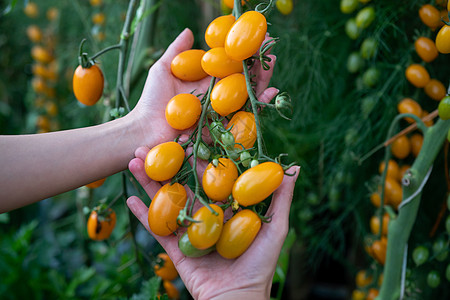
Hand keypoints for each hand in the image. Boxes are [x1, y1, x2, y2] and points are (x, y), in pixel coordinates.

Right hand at [127, 147, 298, 299]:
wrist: (238, 297)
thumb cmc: (261, 262)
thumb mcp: (275, 226)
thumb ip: (281, 196)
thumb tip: (294, 166)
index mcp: (226, 205)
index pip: (210, 174)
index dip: (197, 155)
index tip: (185, 135)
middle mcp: (205, 212)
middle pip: (182, 182)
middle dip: (165, 163)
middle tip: (149, 144)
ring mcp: (188, 228)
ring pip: (165, 200)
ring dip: (148, 181)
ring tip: (133, 160)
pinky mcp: (175, 247)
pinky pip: (156, 228)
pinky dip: (142, 214)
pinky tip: (128, 196)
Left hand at [128, 28, 277, 148]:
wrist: (145, 130)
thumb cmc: (151, 101)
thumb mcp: (163, 69)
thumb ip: (176, 51)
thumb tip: (189, 31)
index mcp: (205, 83)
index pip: (228, 66)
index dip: (241, 53)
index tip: (253, 37)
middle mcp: (216, 98)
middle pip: (242, 80)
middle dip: (257, 64)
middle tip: (269, 46)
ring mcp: (221, 113)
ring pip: (247, 96)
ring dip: (262, 80)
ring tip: (272, 63)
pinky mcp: (223, 128)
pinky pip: (245, 117)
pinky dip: (260, 105)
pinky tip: (271, 91)